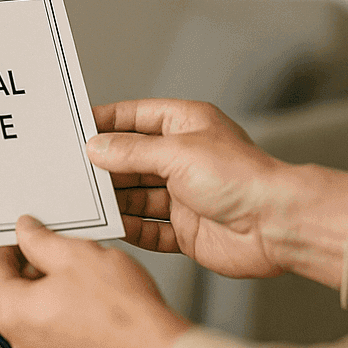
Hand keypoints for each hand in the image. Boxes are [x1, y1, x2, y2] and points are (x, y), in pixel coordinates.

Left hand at [0, 216, 188, 347]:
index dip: (7, 248)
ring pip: (38, 326)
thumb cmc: (125, 313)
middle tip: (62, 259)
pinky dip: (69, 331)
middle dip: (34, 275)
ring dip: (52, 304)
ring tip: (86, 288)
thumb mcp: (78, 254)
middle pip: (14, 300)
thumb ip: (41, 241)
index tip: (22, 240)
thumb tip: (25, 231)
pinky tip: (95, 318)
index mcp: (15, 313)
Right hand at [89, 99, 347, 287]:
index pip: (135, 118)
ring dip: (114, 199)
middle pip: (132, 159)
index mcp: (186, 126)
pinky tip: (110, 227)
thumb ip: (131, 152)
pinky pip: (149, 229)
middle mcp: (184, 158)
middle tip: (69, 170)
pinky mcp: (186, 229)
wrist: (278, 226)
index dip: (105, 122)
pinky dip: (130, 228)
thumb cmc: (241, 178)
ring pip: (136, 195)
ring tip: (81, 200)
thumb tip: (96, 147)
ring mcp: (184, 195)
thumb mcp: (177, 153)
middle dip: (104, 166)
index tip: (74, 128)